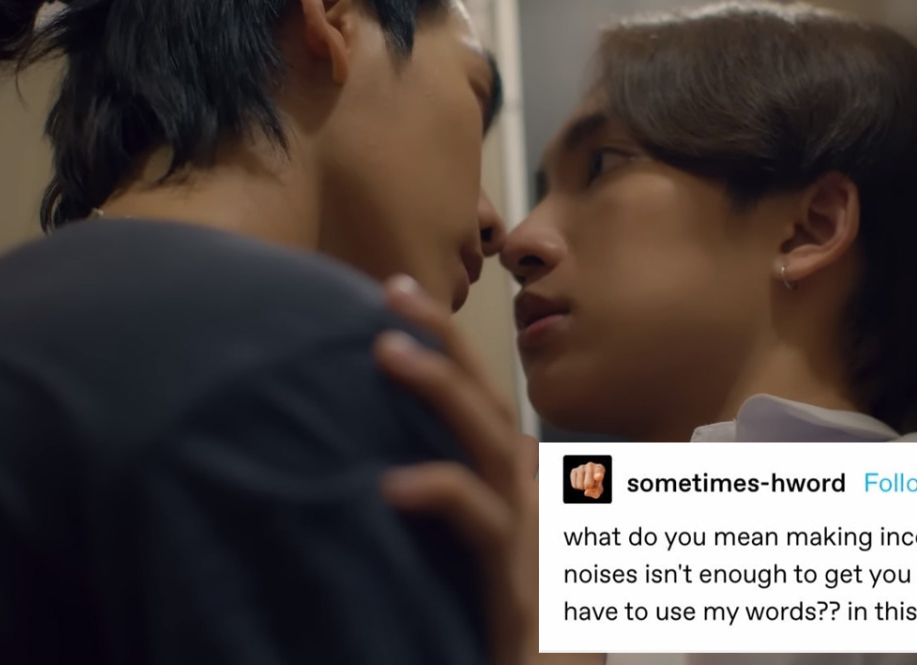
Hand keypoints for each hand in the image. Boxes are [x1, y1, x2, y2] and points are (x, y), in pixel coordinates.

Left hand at [373, 275, 538, 664]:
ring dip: (440, 388)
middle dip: (444, 338)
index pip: (479, 399)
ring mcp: (536, 527)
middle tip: (393, 289)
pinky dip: (440, 490)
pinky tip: (392, 483)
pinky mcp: (524, 574)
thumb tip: (380, 463)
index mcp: (522, 482)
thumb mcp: (478, 552)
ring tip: (386, 350)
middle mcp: (536, 490)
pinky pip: (482, 517)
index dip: (443, 346)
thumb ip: (451, 502)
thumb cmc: (515, 627)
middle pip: (487, 398)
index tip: (395, 304)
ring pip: (489, 439)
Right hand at [570, 463, 604, 498]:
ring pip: (580, 485)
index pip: (599, 472)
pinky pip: (574, 485)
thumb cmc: (595, 485)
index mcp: (600, 468)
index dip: (598, 476)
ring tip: (585, 483)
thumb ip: (595, 492)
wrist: (588, 479)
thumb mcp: (598, 490)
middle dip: (589, 488)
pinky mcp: (574, 470)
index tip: (599, 477)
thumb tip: (586, 492)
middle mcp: (590, 465)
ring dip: (582, 488)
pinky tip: (580, 482)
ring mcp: (581, 467)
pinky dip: (577, 487)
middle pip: (588, 484)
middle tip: (590, 485)